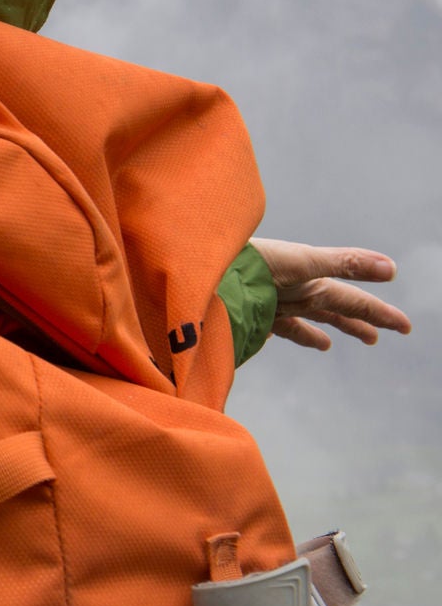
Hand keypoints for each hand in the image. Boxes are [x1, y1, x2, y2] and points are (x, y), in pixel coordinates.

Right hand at [251, 236, 413, 350]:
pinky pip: (264, 325)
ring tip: (326, 346)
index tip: (404, 327)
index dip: (380, 313)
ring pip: (299, 323)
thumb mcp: (302, 259)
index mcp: (311, 291)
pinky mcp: (244, 311)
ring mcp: (269, 309)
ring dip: (315, 332)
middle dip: (354, 324)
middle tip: (374, 339)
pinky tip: (270, 336)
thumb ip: (345, 263)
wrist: (201, 283)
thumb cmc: (251, 269)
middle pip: (331, 314)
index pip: (354, 303)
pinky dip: (272, 330)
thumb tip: (392, 268)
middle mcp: (294, 302)